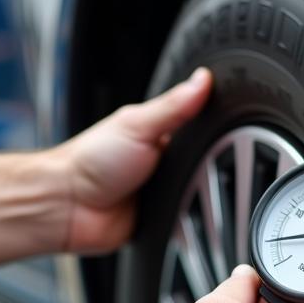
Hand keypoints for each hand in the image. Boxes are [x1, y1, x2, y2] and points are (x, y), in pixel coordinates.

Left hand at [60, 68, 212, 253]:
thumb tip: (202, 79)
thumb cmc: (90, 162)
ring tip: (186, 191)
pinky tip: (182, 214)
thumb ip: (173, 106)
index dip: (217, 130)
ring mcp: (162, 193)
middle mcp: (163, 163)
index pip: (201, 129)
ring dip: (197, 197)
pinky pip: (187, 223)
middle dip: (207, 169)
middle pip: (206, 166)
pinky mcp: (161, 221)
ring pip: (200, 196)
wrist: (68, 207)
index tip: (236, 129)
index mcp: (159, 134)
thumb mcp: (137, 125)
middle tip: (200, 168)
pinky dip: (188, 221)